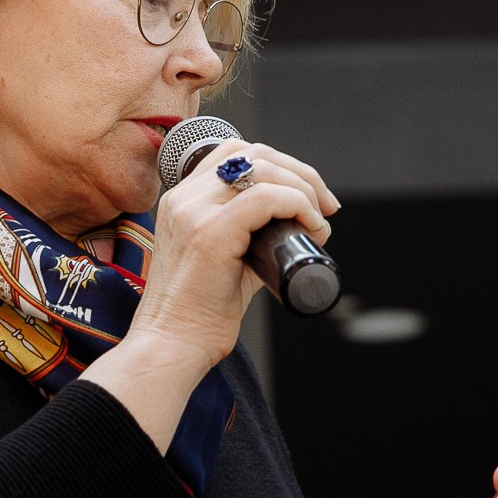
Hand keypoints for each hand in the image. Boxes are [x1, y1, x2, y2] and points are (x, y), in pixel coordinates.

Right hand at [125, 139, 336, 368]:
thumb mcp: (225, 261)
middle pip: (253, 153)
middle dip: (300, 172)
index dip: (281, 167)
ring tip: (319, 219)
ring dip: (303, 187)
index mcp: (183, 200)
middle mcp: (184, 198)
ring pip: (263, 168)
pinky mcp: (209, 232)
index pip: (235, 154)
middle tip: (325, 206)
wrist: (172, 345)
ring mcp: (194, 211)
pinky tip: (311, 227)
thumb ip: (251, 239)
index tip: (310, 197)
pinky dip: (298, 205)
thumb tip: (299, 230)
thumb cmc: (199, 313)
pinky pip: (266, 198)